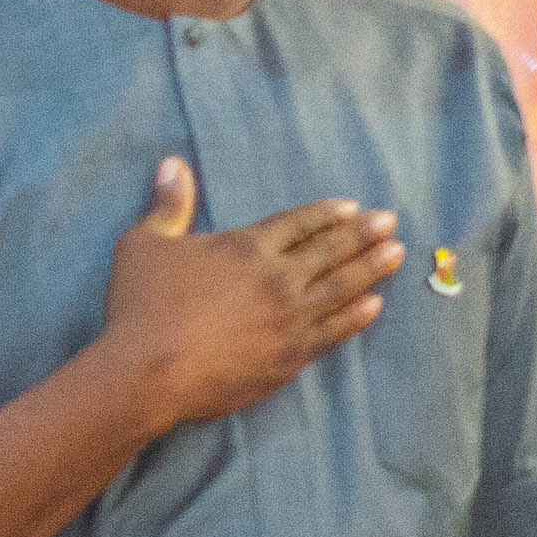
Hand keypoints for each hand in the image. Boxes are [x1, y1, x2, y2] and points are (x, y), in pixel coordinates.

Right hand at [97, 159, 399, 434]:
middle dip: (363, 234)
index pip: (298, 224)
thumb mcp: (143, 244)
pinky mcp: (290, 357)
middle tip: (391, 222)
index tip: (353, 208)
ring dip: (371, 269)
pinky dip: (357, 316)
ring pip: (341, 288)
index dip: (326, 214)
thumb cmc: (140, 307)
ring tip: (397, 255)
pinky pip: (335, 331)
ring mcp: (289, 319)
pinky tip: (375, 305)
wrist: (147, 373)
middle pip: (330, 250)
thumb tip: (173, 163)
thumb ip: (167, 205)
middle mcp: (277, 278)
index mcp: (247, 247)